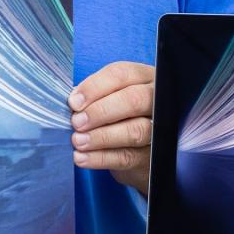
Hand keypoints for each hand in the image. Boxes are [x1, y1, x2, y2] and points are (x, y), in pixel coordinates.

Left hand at [69, 61, 155, 193]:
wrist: (137, 150)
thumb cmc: (119, 114)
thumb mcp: (109, 97)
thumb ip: (94, 95)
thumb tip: (74, 101)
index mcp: (144, 78)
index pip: (121, 74)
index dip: (95, 87)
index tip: (73, 102)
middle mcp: (157, 100)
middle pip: (133, 100)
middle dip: (101, 111)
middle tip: (77, 122)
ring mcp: (159, 129)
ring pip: (134, 130)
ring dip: (101, 136)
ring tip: (78, 141)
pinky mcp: (153, 157)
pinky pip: (128, 157)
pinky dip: (101, 158)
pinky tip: (83, 157)